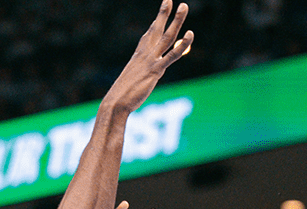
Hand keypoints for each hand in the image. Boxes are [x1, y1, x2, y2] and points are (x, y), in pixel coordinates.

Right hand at [104, 0, 192, 114]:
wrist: (116, 102)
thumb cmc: (124, 95)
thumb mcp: (137, 81)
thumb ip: (147, 74)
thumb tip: (153, 72)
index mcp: (139, 54)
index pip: (150, 33)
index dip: (158, 20)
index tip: (164, 7)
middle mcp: (145, 53)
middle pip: (158, 29)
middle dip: (164, 13)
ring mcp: (150, 60)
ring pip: (167, 36)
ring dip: (177, 20)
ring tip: (184, 6)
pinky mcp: (155, 70)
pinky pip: (172, 55)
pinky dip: (182, 44)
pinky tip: (190, 34)